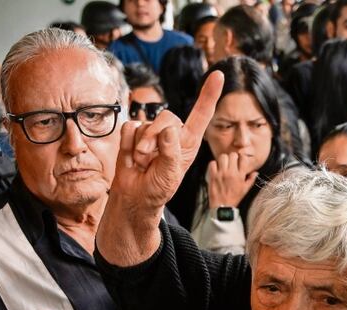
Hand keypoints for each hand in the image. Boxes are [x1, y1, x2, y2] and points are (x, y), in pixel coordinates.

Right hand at [96, 71, 223, 266]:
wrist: (135, 196)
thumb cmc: (158, 189)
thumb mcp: (170, 175)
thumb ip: (171, 152)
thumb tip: (168, 130)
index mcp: (189, 143)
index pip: (201, 114)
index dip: (209, 94)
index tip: (218, 75)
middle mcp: (173, 134)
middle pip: (167, 117)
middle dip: (155, 137)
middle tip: (148, 158)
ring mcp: (153, 133)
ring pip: (146, 124)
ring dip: (141, 146)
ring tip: (142, 163)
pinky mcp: (134, 134)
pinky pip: (129, 127)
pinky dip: (128, 143)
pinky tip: (131, 156)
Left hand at [207, 152, 258, 208]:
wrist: (223, 207)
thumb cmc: (234, 198)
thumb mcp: (245, 190)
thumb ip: (251, 180)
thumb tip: (256, 172)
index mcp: (240, 176)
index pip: (243, 158)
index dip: (241, 157)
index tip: (239, 160)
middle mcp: (232, 173)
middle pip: (232, 155)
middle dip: (232, 157)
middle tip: (230, 162)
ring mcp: (222, 174)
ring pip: (222, 157)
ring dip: (223, 159)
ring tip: (223, 164)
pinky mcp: (213, 176)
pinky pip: (212, 163)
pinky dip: (214, 164)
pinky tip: (216, 168)